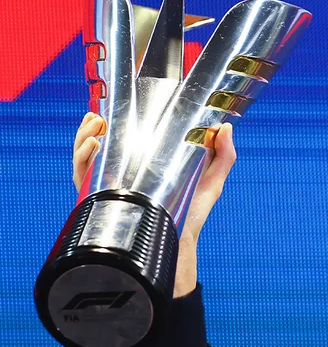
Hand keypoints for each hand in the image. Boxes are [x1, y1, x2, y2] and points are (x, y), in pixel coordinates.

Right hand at [72, 113, 236, 243]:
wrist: (179, 241)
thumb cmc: (194, 212)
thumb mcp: (212, 181)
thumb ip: (224, 155)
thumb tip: (226, 127)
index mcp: (146, 163)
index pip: (123, 136)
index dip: (115, 119)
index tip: (117, 105)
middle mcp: (124, 172)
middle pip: (98, 142)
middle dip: (92, 126)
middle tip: (99, 117)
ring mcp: (111, 184)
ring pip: (86, 155)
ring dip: (84, 136)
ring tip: (95, 128)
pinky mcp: (102, 199)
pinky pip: (82, 176)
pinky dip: (81, 158)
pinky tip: (93, 146)